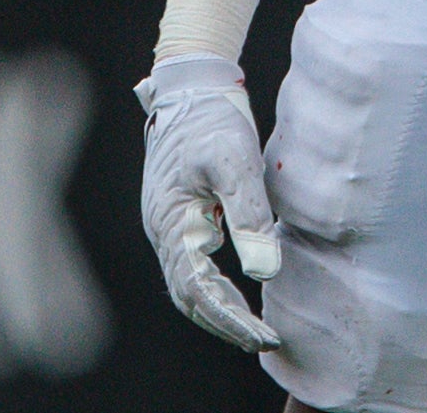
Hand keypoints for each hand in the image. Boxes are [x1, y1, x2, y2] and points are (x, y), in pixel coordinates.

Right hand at [137, 52, 281, 351]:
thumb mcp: (236, 161)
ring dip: (218, 310)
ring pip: (187, 284)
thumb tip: (262, 270)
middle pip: (188, 295)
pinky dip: (212, 289)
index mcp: (172, 221)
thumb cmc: (212, 119)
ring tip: (253, 329)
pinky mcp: (177, 217)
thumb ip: (248, 214)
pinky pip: (190, 266)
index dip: (229, 317)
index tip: (261, 334)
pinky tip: (236, 293)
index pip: (197, 288)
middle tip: (263, 340)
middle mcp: (163, 230)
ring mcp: (167, 225)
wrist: (190, 86)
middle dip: (225, 322)